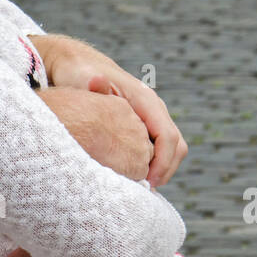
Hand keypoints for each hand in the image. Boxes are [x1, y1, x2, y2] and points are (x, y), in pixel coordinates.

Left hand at [31, 34, 187, 185]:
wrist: (79, 65)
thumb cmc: (80, 74)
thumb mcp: (84, 79)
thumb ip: (94, 86)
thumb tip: (98, 81)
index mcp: (146, 101)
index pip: (168, 137)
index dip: (162, 163)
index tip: (147, 183)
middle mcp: (154, 108)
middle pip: (176, 145)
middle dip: (165, 170)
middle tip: (146, 191)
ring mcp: (151, 117)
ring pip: (171, 148)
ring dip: (161, 169)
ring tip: (141, 186)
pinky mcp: (144, 124)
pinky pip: (159, 147)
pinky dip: (153, 164)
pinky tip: (135, 176)